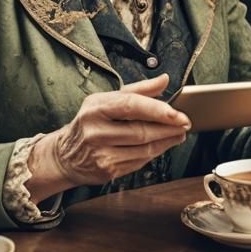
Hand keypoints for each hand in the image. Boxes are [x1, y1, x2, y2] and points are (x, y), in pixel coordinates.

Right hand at [25, 73, 189, 201]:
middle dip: (168, 128)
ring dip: (166, 142)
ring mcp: (100, 154)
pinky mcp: (106, 171)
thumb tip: (164, 80)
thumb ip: (139, 90)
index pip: (132, 106)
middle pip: (141, 131)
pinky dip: (153, 154)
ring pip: (144, 149)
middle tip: (185, 123)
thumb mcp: (108, 99)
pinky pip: (138, 162)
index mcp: (96, 107)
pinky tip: (160, 146)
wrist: (65, 154)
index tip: (178, 114)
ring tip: (178, 134)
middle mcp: (95, 131)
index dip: (158, 110)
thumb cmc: (92, 122)